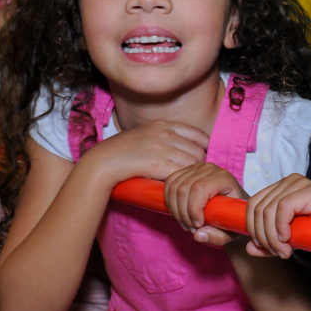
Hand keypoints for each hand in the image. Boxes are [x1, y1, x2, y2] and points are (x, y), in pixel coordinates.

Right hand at [78, 119, 207, 187]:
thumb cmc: (124, 151)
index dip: (206, 148)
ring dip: (191, 175)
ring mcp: (162, 147)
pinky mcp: (157, 163)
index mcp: (164, 124)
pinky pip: (181, 173)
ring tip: (186, 183)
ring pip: (193, 163)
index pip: (198, 134)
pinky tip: (177, 186)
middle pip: (199, 151)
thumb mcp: (147, 135)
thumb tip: (185, 149)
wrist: (104, 161)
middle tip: (196, 177)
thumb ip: (166, 138)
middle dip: (200, 166)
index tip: (204, 160)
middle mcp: (166, 133)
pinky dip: (182, 181)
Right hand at [163, 162, 246, 247]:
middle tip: (191, 228)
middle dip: (183, 213)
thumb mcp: (231, 232)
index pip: (199, 188)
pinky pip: (169, 184)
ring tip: (186, 224)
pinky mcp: (186, 171)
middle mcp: (209, 168)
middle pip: (183, 189)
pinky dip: (170, 202)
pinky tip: (179, 214)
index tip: (198, 225)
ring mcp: (196, 168)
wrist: (233, 207)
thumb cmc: (235, 218)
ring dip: (175, 210)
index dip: (193, 209)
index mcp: (223, 178)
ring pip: (173, 187)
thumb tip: (197, 235)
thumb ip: (217, 237)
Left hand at [245, 175, 310, 258]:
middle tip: (277, 252)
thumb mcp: (286, 241)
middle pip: (258, 207)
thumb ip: (267, 243)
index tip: (264, 247)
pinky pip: (283, 207)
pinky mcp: (310, 189)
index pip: (253, 204)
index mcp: (279, 187)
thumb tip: (248, 248)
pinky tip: (289, 239)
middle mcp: (288, 181)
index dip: (253, 228)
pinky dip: (281, 226)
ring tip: (284, 251)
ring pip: (269, 209)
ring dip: (272, 236)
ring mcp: (299, 183)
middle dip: (263, 235)